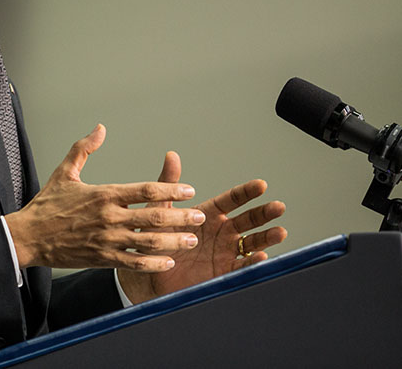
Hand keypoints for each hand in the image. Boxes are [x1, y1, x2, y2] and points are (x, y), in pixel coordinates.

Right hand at [4, 125, 204, 270]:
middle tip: (200, 217)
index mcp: (103, 194)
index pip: (145, 190)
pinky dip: (154, 263)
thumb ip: (84, 148)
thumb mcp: (64, 172)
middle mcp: (109, 217)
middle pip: (154, 217)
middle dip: (181, 217)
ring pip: (149, 242)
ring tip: (190, 240)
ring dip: (174, 241)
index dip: (171, 190)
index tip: (188, 191)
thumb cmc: (47, 206)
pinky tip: (168, 261)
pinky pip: (135, 263)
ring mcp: (107, 240)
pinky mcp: (102, 259)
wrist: (28, 237)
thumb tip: (100, 128)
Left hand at [116, 151, 287, 303]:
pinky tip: (261, 257)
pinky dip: (252, 263)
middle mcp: (221, 232)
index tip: (261, 185)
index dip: (246, 192)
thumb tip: (172, 156)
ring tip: (280, 232)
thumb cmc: (154, 239)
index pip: (231, 200)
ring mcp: (225, 252)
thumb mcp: (160, 210)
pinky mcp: (224, 272)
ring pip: (251, 243)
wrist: (150, 274)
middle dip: (264, 214)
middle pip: (248, 220)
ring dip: (266, 238)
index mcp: (208, 214)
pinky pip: (241, 267)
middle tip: (278, 207)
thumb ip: (168, 185)